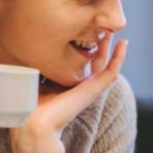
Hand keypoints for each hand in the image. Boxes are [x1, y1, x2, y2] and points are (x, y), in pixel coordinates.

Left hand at [11, 36, 126, 152]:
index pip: (79, 63)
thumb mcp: (33, 77)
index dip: (83, 47)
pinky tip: (123, 45)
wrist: (32, 125)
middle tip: (103, 26)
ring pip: (105, 66)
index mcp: (65, 85)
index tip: (84, 30)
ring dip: (111, 49)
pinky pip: (110, 73)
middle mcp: (78, 86)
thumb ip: (37, 64)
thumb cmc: (29, 105)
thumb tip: (32, 44)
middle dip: (99, 44)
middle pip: (94, 61)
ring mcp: (87, 89)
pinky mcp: (92, 91)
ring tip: (115, 32)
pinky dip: (118, 59)